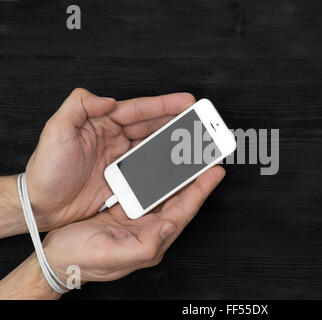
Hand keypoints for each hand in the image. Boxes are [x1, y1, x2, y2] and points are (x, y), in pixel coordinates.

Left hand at [25, 88, 194, 230]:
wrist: (42, 205)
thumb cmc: (46, 170)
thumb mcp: (56, 130)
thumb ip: (79, 106)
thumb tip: (107, 99)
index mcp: (102, 123)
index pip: (138, 109)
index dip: (164, 105)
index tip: (185, 102)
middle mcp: (115, 139)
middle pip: (153, 126)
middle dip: (178, 122)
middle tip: (200, 121)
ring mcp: (121, 159)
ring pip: (155, 146)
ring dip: (175, 144)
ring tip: (195, 143)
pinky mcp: (124, 178)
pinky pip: (150, 168)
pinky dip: (166, 166)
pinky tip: (178, 167)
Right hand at [43, 166, 224, 281]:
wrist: (57, 259)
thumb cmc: (79, 260)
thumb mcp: (110, 255)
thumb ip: (144, 245)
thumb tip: (169, 227)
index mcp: (152, 240)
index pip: (184, 211)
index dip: (201, 190)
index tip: (216, 171)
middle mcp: (150, 229)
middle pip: (181, 199)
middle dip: (197, 178)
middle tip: (208, 156)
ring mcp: (140, 218)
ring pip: (167, 192)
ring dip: (180, 174)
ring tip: (191, 155)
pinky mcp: (128, 210)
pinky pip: (150, 189)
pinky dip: (159, 176)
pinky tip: (164, 163)